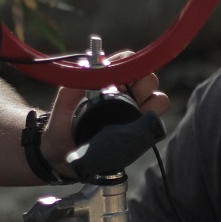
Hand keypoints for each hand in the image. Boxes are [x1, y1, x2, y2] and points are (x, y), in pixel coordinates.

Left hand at [42, 52, 170, 177]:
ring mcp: (135, 112)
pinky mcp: (139, 129)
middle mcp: (126, 94)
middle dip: (141, 84)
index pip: (128, 62)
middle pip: (149, 78)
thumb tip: (87, 69)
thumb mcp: (62, 107)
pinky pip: (156, 118)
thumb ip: (71, 89)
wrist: (65, 158)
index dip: (128, 66)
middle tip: (123, 96)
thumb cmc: (61, 128)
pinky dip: (153, 117)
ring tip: (131, 111)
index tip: (117, 80)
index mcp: (108, 81)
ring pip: (159, 97)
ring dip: (150, 100)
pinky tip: (136, 122)